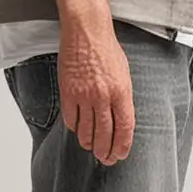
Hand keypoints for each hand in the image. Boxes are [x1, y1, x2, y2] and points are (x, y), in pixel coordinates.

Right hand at [57, 14, 134, 164]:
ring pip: (86, 130)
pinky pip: (71, 119)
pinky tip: (78, 130)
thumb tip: (120, 119)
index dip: (122, 146)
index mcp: (122, 92)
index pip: (125, 128)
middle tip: (105, 159)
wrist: (86, 32)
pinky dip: (75, 128)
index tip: (120, 155)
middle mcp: (104, 96)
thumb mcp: (124, 74)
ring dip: (89, 143)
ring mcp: (84, 95)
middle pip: (105, 134)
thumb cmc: (107, 50)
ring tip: (91, 147)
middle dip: (106, 151)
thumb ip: (122, 98)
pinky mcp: (68, 92)